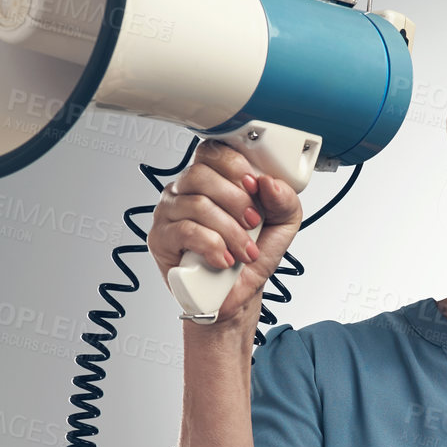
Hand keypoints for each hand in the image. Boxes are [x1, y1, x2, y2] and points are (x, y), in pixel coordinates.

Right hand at [147, 138, 303, 327]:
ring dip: (230, 232)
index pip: (212, 152)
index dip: (235, 166)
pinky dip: (212, 246)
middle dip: (236, 201)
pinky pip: (186, 231)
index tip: (255, 188)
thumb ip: (285, 200)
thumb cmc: (252, 256)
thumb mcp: (282, 225)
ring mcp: (169, 212)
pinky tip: (224, 260)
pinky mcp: (161, 238)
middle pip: (201, 175)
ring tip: (244, 252)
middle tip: (253, 223)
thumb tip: (270, 183)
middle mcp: (186, 190)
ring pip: (197, 205)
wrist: (237, 295)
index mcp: (212, 179)